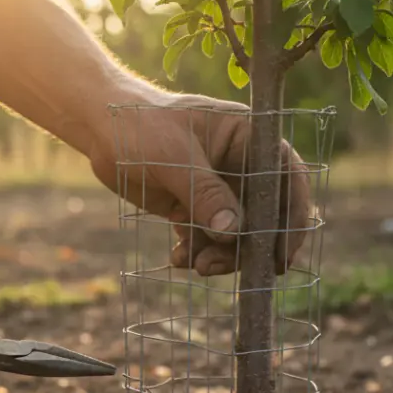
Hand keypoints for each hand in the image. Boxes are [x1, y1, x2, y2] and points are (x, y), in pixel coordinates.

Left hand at [87, 87, 312, 276]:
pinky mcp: (197, 206)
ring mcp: (220, 187)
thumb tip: (233, 233)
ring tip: (196, 265)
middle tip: (222, 266)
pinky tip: (178, 258)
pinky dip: (198, 251)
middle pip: (264, 213)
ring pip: (237, 232)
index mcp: (249, 136)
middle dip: (247, 245)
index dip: (292, 216)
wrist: (100, 129)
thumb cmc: (140, 126)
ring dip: (221, 254)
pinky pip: (209, 237)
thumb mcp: (175, 159)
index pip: (287, 177)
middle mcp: (242, 163)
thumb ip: (205, 195)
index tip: (281, 254)